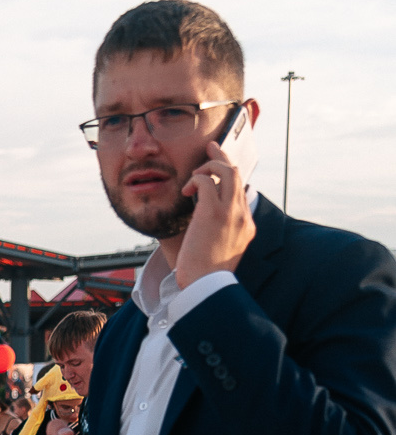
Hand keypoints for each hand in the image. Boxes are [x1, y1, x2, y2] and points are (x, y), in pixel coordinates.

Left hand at [176, 141, 256, 288]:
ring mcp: (230, 213)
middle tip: (211, 146)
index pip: (241, 192)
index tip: (217, 169)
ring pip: (227, 171)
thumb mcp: (219, 253)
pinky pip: (207, 181)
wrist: (205, 288)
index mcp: (247, 226)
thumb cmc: (205, 276)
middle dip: (223, 157)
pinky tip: (187, 189)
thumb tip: (204, 223)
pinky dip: (197, 179)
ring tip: (195, 174)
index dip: (228, 177)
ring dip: (209, 165)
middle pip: (237, 174)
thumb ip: (218, 234)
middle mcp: (242, 216)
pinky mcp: (213, 212)